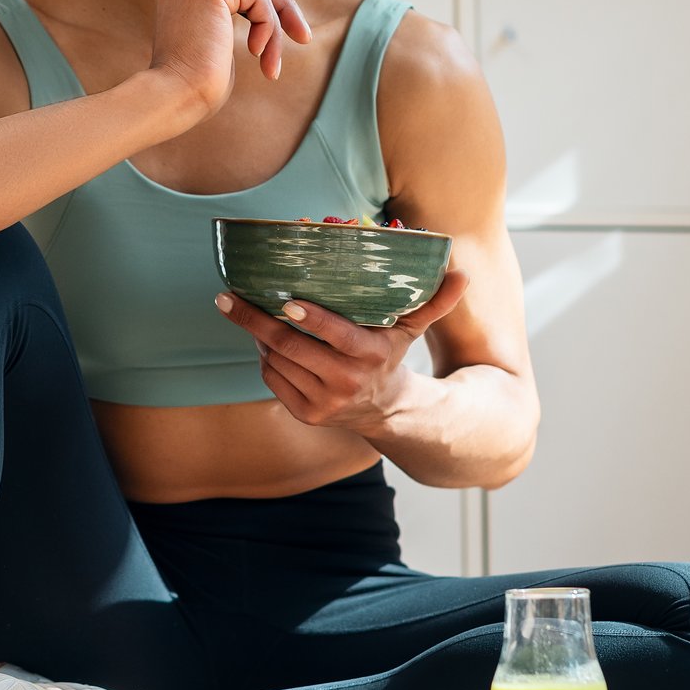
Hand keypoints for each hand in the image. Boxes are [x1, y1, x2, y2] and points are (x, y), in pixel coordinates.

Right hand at [145, 0, 311, 116]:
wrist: (173, 97)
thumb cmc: (193, 87)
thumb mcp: (214, 46)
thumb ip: (228, 22)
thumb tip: (266, 16)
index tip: (274, 31)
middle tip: (301, 35)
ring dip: (276, 22)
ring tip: (272, 61)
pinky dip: (268, 26)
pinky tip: (257, 53)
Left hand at [214, 269, 471, 433]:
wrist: (386, 411)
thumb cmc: (392, 355)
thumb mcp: (413, 329)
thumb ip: (434, 302)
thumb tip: (462, 273)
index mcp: (371, 356)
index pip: (338, 337)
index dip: (312, 319)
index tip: (287, 300)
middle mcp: (345, 382)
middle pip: (292, 348)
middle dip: (255, 321)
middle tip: (227, 297)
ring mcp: (323, 402)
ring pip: (277, 362)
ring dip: (256, 336)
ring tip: (240, 309)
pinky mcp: (305, 415)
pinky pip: (272, 380)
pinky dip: (264, 358)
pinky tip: (259, 339)